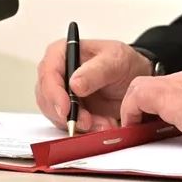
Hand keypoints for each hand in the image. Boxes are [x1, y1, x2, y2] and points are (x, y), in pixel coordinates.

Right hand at [35, 39, 151, 132]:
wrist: (134, 79)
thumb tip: (74, 84)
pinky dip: (84, 129)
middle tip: (88, 122)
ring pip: (56, 116)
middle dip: (67, 115)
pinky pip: (67, 125)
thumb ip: (96, 71)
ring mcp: (59, 94)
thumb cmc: (123, 63)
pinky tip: (102, 125)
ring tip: (103, 122)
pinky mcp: (67, 111)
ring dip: (78, 124)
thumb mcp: (116, 60)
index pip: (47, 73)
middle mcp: (56, 73)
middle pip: (46, 98)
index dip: (53, 93)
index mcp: (61, 52)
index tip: (66, 109)